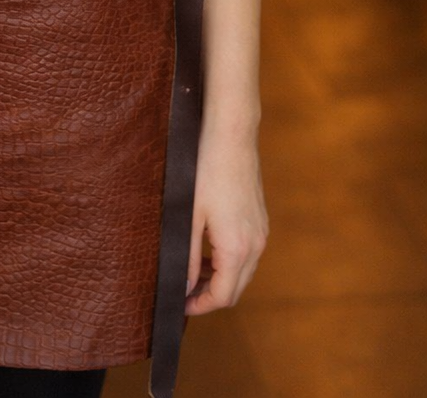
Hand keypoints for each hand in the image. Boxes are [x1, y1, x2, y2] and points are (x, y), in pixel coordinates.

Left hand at [184, 124, 268, 315]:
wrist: (232, 136)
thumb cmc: (206, 171)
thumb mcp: (190, 215)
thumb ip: (189, 255)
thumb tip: (185, 286)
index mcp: (237, 248)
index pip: (224, 296)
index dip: (202, 306)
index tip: (182, 305)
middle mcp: (255, 245)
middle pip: (236, 289)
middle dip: (211, 296)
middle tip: (185, 292)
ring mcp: (261, 232)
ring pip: (244, 272)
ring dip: (221, 278)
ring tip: (194, 270)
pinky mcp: (260, 221)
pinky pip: (248, 253)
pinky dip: (230, 261)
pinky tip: (210, 249)